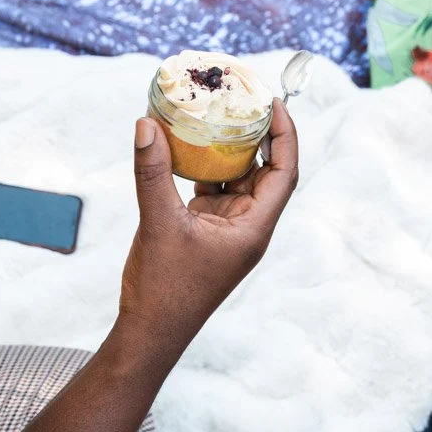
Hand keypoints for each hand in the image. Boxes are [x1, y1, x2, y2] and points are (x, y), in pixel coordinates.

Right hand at [120, 100, 299, 351]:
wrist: (150, 331)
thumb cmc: (165, 288)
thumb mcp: (159, 223)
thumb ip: (153, 172)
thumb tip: (146, 125)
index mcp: (254, 228)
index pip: (284, 171)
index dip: (285, 135)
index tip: (272, 103)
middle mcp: (248, 226)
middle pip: (265, 170)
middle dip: (257, 135)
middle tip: (242, 99)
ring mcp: (227, 229)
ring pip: (237, 179)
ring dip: (228, 150)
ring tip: (216, 114)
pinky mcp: (205, 231)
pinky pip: (212, 190)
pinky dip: (203, 168)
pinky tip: (187, 145)